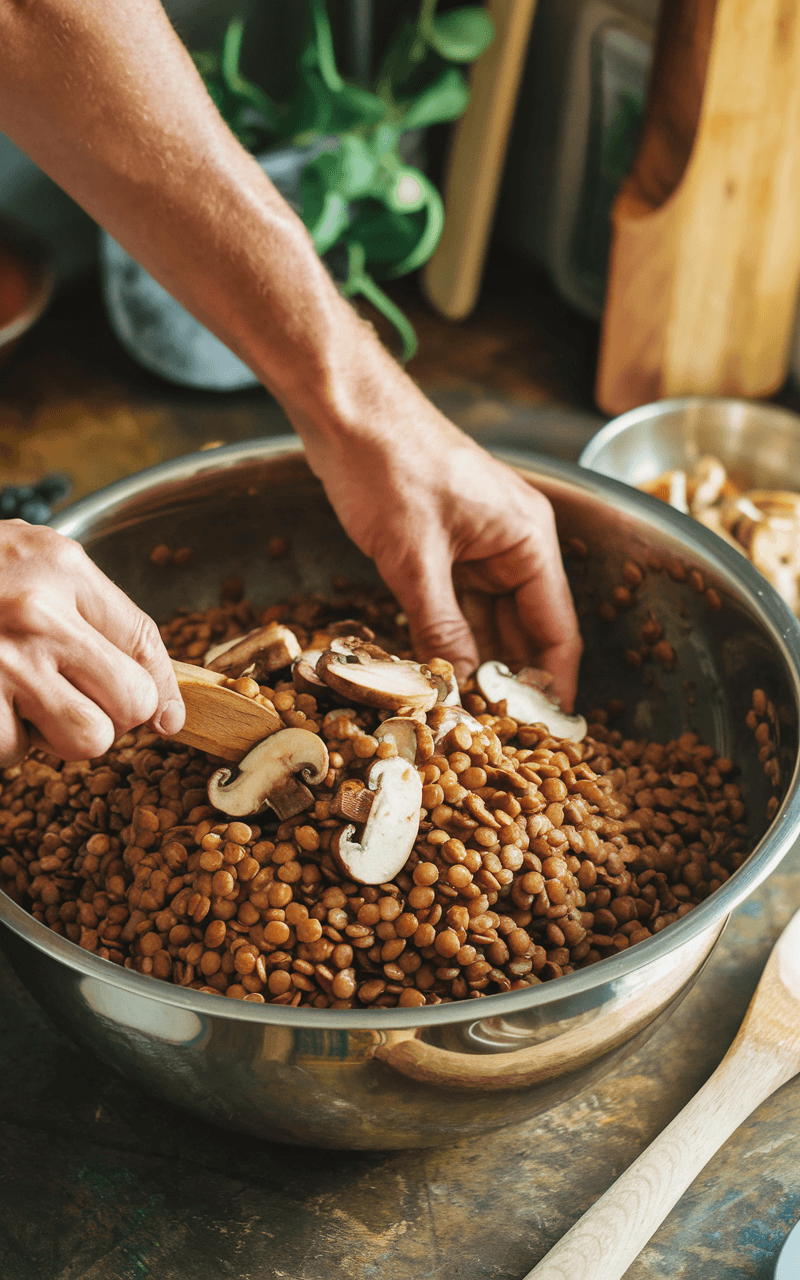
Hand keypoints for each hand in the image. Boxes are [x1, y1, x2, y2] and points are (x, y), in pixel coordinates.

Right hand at [0, 521, 183, 764]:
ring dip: (57, 734)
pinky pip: (13, 753)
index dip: (163, 690)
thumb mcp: (27, 561)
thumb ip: (88, 611)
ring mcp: (2, 663)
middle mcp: (38, 614)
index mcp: (61, 569)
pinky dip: (2, 742)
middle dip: (112, 715)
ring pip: (86, 739)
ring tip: (20, 701)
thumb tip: (158, 702)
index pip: (144, 639)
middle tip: (75, 701)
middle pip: (131, 702)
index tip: (166, 718)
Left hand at [308, 408, 581, 710]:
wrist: (343, 410)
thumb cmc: (387, 465)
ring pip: (487, 623)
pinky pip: (455, 607)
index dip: (551, 685)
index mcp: (529, 540)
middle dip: (509, 683)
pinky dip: (447, 640)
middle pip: (526, 631)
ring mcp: (478, 546)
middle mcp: (514, 545)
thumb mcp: (414, 558)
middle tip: (492, 736)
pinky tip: (435, 675)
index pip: (559, 629)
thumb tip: (459, 692)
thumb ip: (441, 628)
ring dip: (475, 665)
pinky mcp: (443, 548)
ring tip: (463, 718)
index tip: (541, 735)